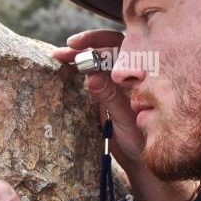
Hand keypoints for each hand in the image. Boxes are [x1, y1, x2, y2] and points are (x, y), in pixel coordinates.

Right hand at [52, 30, 198, 200]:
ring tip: (58, 56)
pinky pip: (90, 76)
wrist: (139, 159)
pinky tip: (63, 69)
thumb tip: (92, 77)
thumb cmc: (141, 139)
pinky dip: (76, 71)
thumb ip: (111, 98)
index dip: (100, 40)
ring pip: (97, 61)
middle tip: (65, 50)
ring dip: (78, 56)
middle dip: (86, 47)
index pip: (122, 46)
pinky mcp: (103, 93)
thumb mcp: (126, 119)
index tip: (81, 45)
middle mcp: (128, 73)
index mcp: (141, 73)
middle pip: (106, 50)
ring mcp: (115, 82)